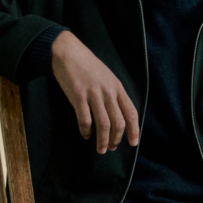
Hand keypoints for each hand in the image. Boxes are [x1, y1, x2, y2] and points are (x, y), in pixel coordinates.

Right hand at [51, 30, 138, 153]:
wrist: (68, 53)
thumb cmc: (88, 66)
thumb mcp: (107, 78)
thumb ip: (114, 94)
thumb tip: (118, 116)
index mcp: (117, 88)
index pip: (131, 112)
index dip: (134, 130)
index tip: (133, 143)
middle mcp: (108, 92)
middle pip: (118, 122)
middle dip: (116, 139)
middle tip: (112, 148)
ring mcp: (93, 94)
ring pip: (103, 124)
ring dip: (103, 140)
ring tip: (101, 149)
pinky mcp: (78, 96)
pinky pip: (85, 119)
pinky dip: (86, 130)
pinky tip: (85, 135)